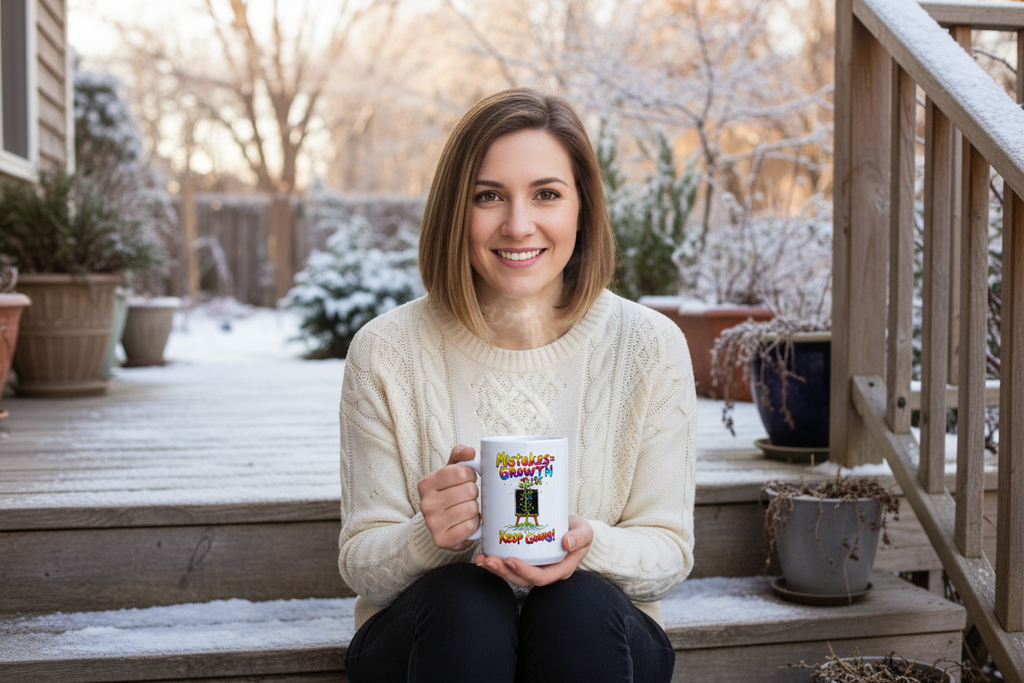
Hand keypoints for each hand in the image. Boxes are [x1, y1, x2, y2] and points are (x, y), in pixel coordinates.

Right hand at [418, 445, 479, 551]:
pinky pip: (470, 526)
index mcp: (426, 483)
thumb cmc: (448, 495)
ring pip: (471, 508)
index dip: (471, 475)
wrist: (439, 526)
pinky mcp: (441, 540)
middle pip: (469, 490)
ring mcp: (432, 523)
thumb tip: (469, 451)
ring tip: (466, 510)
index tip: (468, 480)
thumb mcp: (451, 473)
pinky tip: (466, 523)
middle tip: (467, 497)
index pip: (461, 472)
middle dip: (473, 493)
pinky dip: (474, 524)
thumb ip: (460, 457)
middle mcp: (426, 503)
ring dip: (474, 509)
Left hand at [473, 515, 592, 586]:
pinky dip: (494, 562)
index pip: (541, 577)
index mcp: (560, 570)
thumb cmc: (578, 533)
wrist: (572, 530)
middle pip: (521, 579)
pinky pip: (507, 565)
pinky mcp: (524, 561)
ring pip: (512, 574)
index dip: (524, 572)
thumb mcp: (585, 532)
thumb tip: (567, 542)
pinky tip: (482, 555)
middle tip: (489, 560)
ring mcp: (533, 568)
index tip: (511, 560)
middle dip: (503, 571)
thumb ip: (580, 537)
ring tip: (481, 559)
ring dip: (495, 569)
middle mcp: (544, 573)